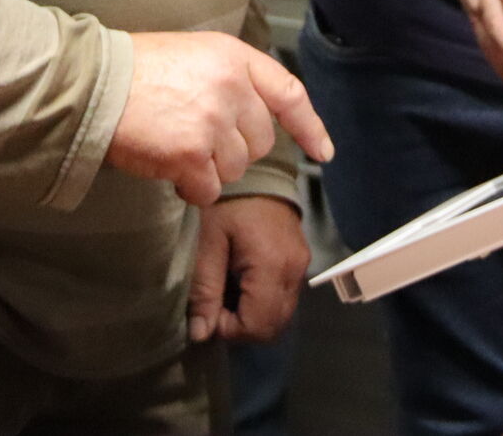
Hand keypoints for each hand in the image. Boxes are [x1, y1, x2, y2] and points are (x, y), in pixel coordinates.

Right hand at [105, 33, 333, 207]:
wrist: (93, 85)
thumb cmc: (132, 71)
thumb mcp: (193, 55)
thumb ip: (228, 80)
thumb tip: (251, 116)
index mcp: (234, 58)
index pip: (289, 93)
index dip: (309, 126)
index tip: (322, 151)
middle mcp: (231, 86)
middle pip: (260, 141)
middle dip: (234, 150)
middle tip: (196, 140)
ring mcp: (214, 121)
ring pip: (235, 169)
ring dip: (208, 169)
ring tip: (174, 147)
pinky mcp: (192, 154)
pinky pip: (209, 190)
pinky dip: (190, 189)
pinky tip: (168, 169)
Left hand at [189, 195, 310, 343]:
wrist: (258, 168)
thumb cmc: (227, 201)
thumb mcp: (208, 242)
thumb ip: (205, 289)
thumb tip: (200, 333)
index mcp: (272, 265)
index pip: (258, 325)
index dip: (230, 329)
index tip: (208, 311)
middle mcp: (294, 271)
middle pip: (274, 326)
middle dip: (242, 326)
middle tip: (216, 306)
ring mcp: (302, 266)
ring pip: (281, 315)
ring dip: (253, 316)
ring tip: (228, 293)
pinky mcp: (301, 261)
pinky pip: (285, 298)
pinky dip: (264, 302)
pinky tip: (243, 283)